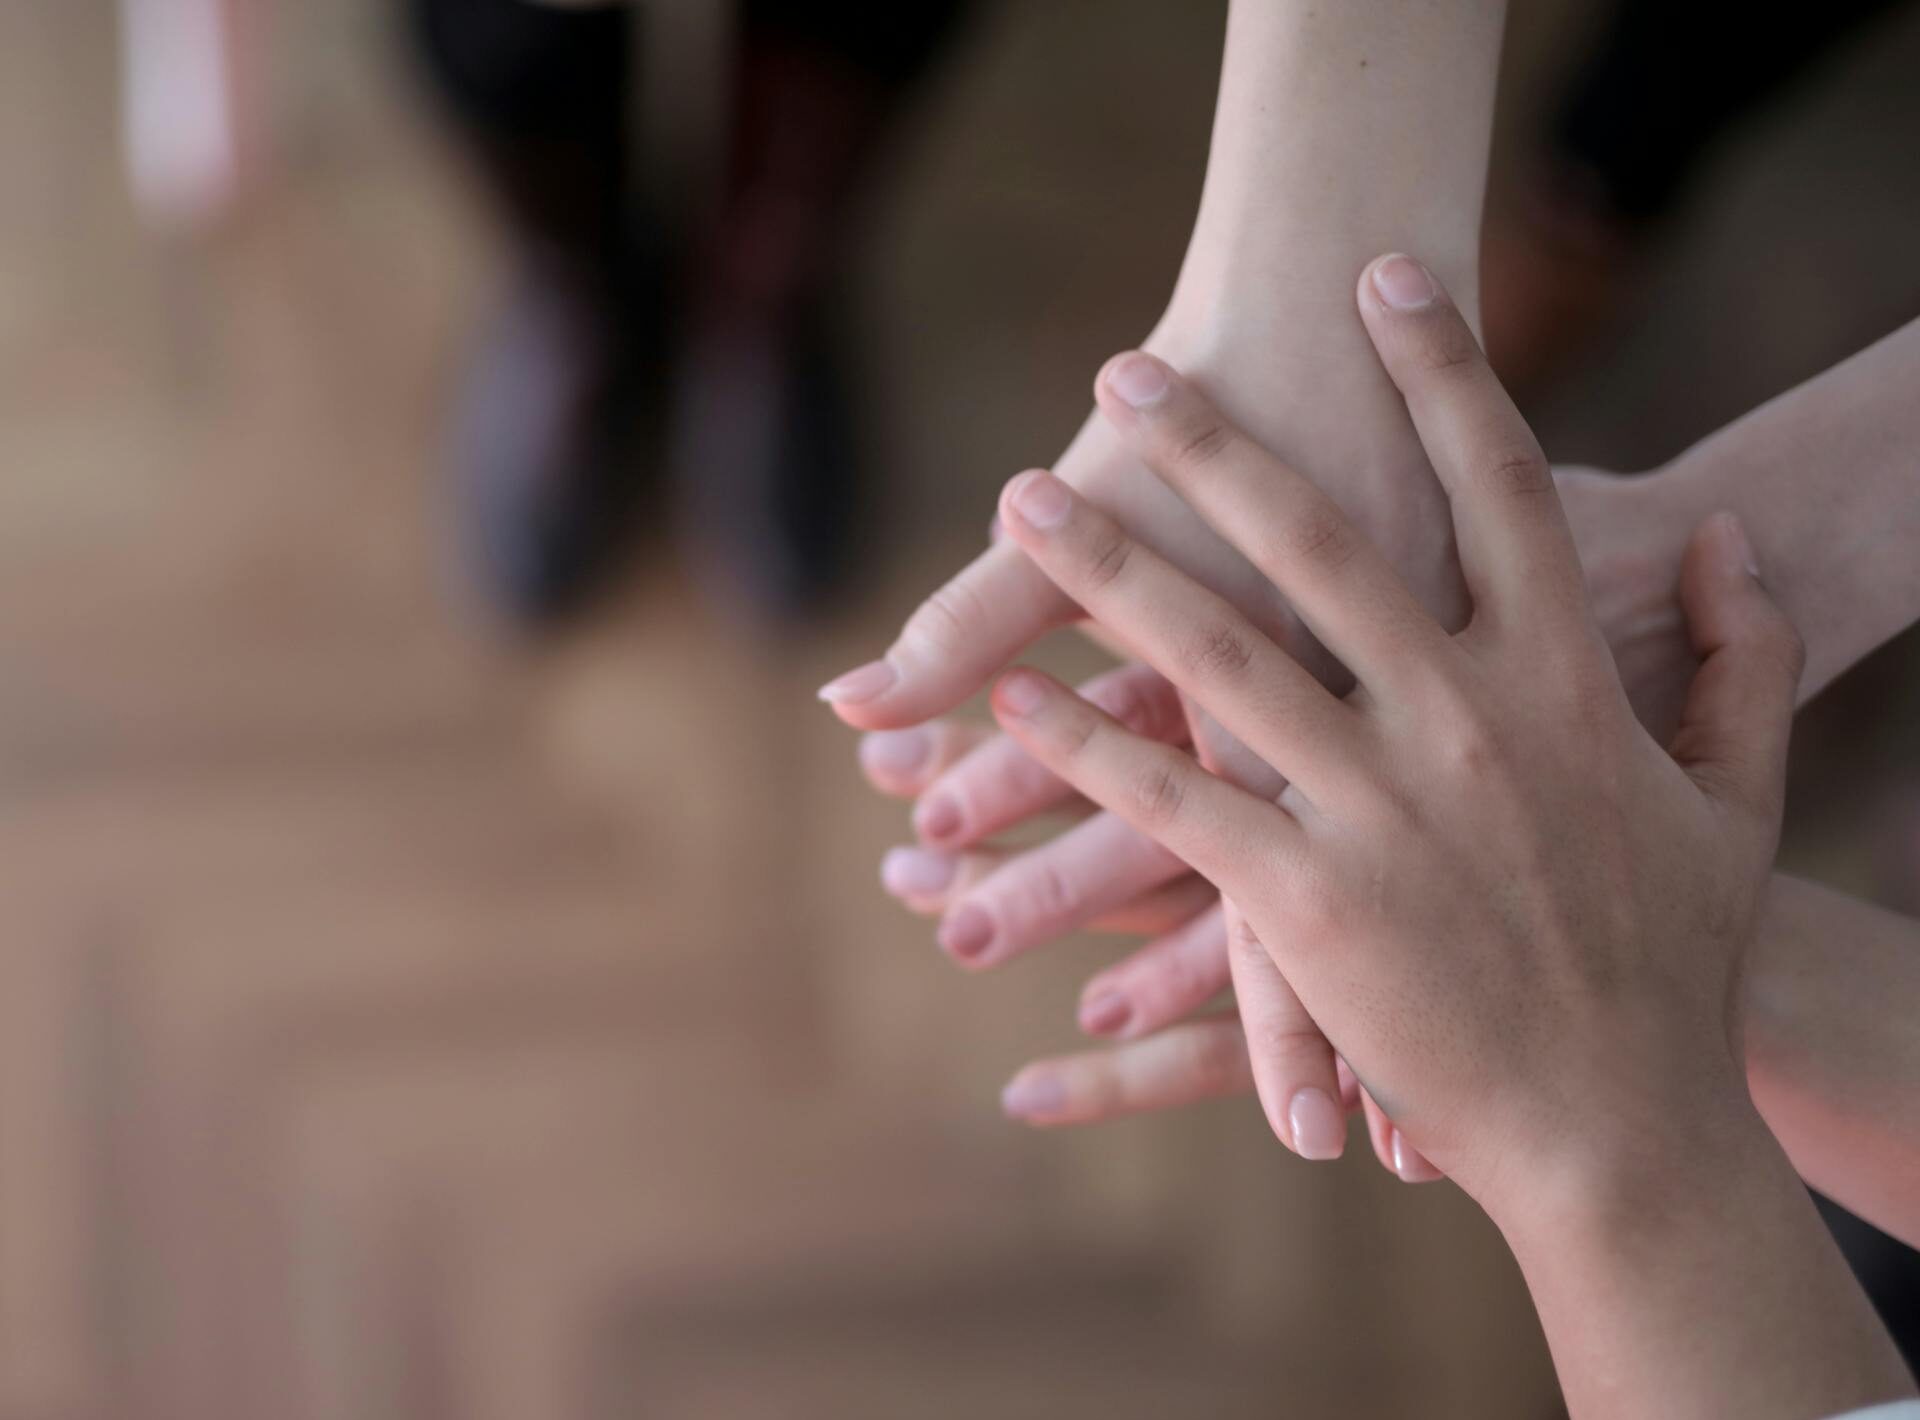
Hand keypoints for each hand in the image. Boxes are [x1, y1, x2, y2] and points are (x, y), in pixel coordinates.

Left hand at [985, 254, 1802, 1213]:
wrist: (1624, 1124)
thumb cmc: (1674, 961)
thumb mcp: (1734, 796)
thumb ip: (1749, 659)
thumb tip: (1738, 542)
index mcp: (1564, 676)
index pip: (1500, 482)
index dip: (1442, 368)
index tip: (1384, 274)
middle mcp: (1465, 716)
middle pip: (1319, 544)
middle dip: (1219, 446)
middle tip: (1130, 370)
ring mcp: (1379, 804)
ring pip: (1217, 658)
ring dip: (1111, 570)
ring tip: (1022, 499)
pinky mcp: (1305, 899)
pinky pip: (1173, 801)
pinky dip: (1087, 746)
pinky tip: (1006, 700)